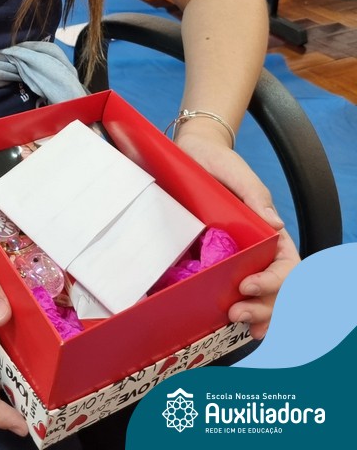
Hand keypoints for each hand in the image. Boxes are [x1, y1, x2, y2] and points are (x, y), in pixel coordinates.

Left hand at [174, 131, 299, 339]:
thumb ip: (255, 195)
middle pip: (276, 289)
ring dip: (254, 313)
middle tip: (237, 313)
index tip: (248, 285)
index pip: (286, 265)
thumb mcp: (236, 173)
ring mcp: (237, 258)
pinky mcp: (214, 260)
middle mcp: (258, 250)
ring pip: (258, 296)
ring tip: (236, 321)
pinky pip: (229, 289)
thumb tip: (276, 223)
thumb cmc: (218, 162)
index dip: (273, 281)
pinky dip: (236, 307)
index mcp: (270, 233)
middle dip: (264, 306)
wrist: (191, 155)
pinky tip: (226, 322)